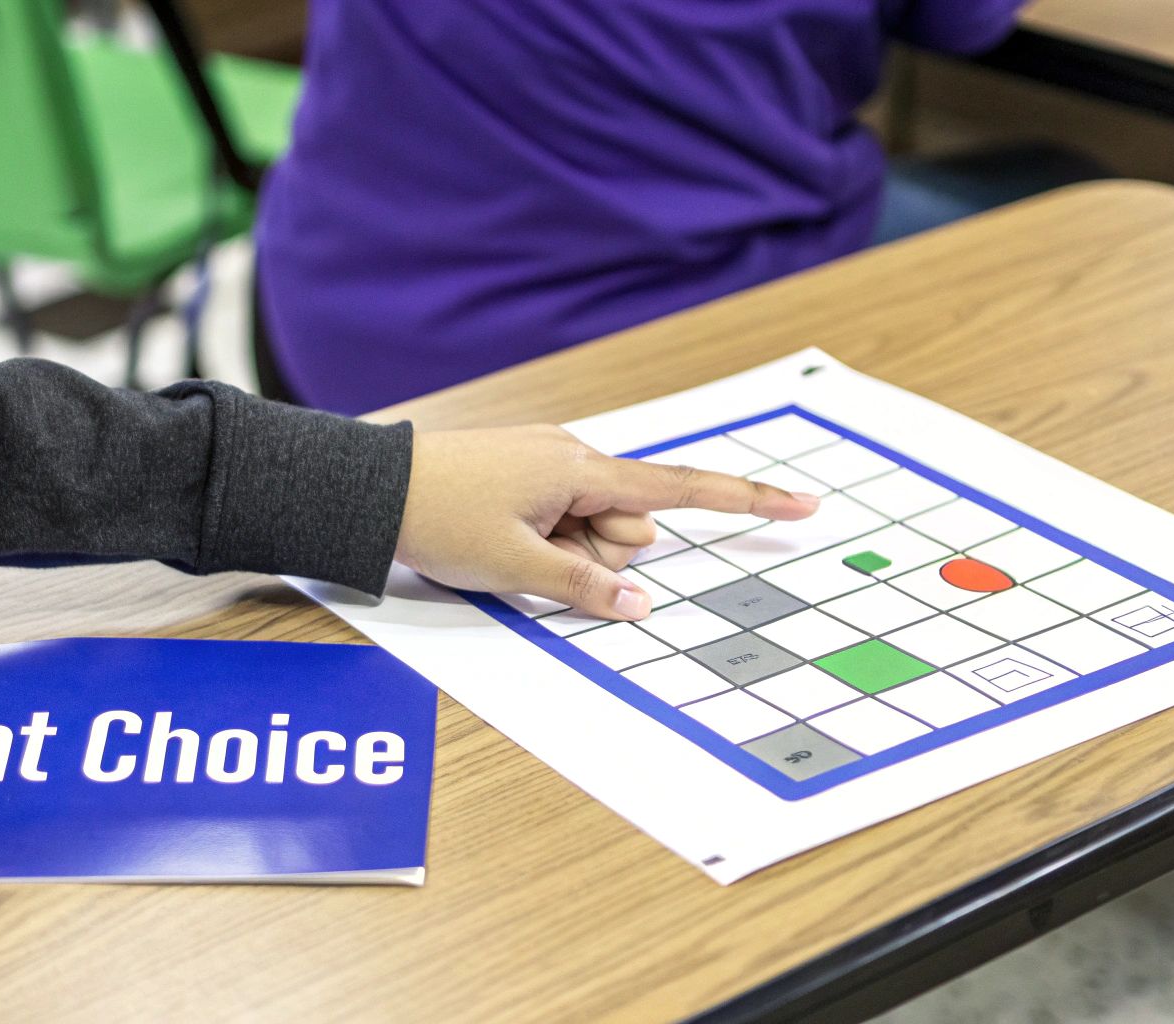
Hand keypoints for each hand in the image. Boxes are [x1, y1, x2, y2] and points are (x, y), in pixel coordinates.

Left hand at [394, 425, 819, 620]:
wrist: (370, 488)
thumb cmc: (440, 517)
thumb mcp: (515, 567)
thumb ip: (585, 588)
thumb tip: (642, 605)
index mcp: (582, 470)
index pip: (682, 491)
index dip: (747, 501)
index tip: (803, 504)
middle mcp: (573, 459)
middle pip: (627, 529)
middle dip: (597, 559)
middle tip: (531, 563)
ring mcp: (547, 468)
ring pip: (590, 534)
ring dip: (562, 557)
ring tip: (503, 550)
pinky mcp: (524, 479)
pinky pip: (558, 524)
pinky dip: (541, 546)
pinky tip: (497, 542)